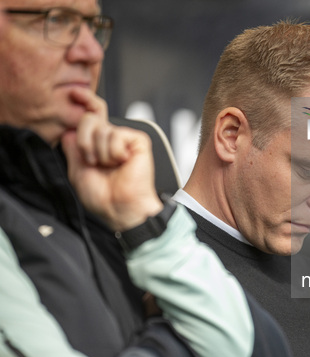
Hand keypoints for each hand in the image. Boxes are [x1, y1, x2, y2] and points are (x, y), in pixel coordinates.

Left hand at [61, 88, 162, 230]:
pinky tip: (122, 163)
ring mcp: (125, 138)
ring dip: (99, 153)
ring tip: (108, 166)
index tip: (74, 93)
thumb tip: (69, 128)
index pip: (89, 116)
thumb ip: (72, 147)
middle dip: (84, 142)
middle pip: (89, 118)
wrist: (120, 208)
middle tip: (92, 161)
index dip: (83, 101)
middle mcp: (111, 138)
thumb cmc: (102, 196)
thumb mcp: (76, 170)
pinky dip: (114, 153)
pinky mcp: (138, 140)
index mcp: (96, 143)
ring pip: (101, 129)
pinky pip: (116, 136)